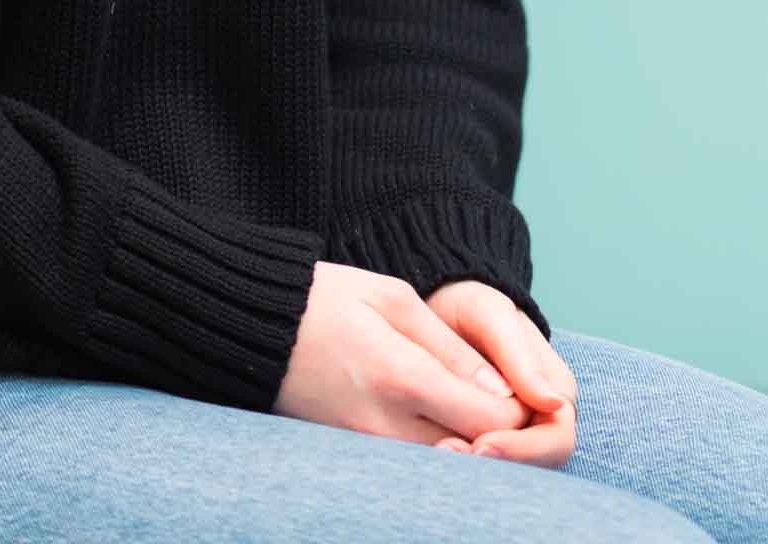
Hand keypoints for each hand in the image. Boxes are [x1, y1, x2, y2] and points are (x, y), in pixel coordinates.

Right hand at [275, 261, 537, 446]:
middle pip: (478, 454)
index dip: (522, 408)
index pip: (495, 420)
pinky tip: (437, 419)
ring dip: (471, 442)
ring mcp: (366, 449)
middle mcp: (385, 426)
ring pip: (448, 467)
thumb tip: (504, 391)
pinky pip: (414, 467)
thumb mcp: (393, 300)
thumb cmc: (322, 300)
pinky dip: (437, 449)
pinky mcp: (352, 457)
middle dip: (503, 432)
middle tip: (501, 398)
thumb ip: (451, 348)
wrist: (245, 327)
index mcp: (403, 377)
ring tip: (467, 403)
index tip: (521, 385)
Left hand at [421, 279, 572, 468]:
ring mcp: (513, 429)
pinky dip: (459, 460)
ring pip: (507, 468)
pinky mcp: (481, 435)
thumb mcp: (491, 317)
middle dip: (497, 465)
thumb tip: (553, 403)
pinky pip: (480, 460)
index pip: (556, 441)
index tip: (480, 445)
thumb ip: (520, 356)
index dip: (523, 450)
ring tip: (436, 453)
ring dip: (475, 467)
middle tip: (448, 453)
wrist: (439, 306)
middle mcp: (540, 417)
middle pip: (535, 465)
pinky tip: (430, 451)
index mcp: (556, 391)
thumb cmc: (470, 307)